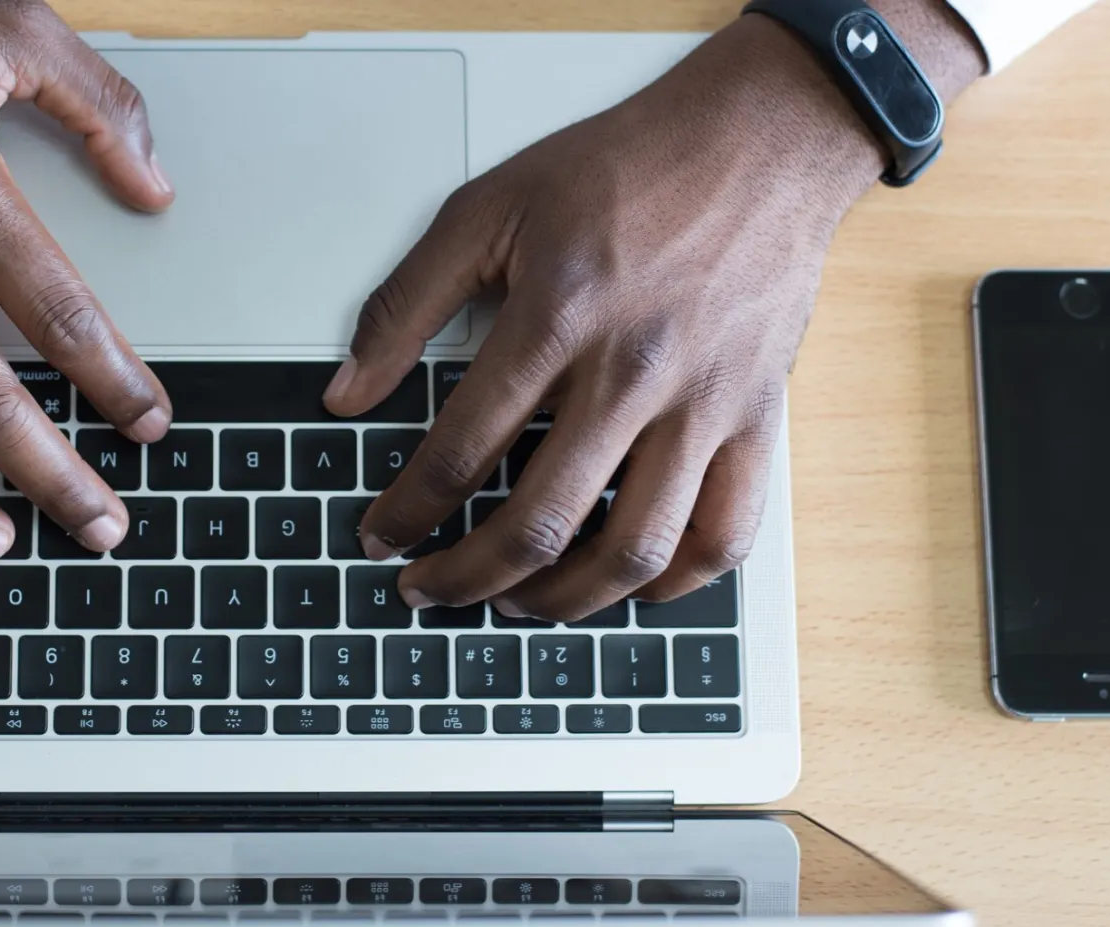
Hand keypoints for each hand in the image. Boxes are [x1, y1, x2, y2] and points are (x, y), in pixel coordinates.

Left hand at [326, 10, 977, 618]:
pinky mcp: (757, 420)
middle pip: (539, 521)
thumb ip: (406, 303)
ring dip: (561, 600)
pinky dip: (672, 583)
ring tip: (516, 602)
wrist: (761, 140)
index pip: (461, 450)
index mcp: (558, 317)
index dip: (407, 511)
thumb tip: (347, 391)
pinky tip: (627, 586)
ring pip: (632, 550)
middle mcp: (635, 372)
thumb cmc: (627, 169)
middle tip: (428, 589)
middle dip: (465, 576)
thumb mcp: (488, 207)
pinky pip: (724, 536)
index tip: (382, 535)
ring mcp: (704, 405)